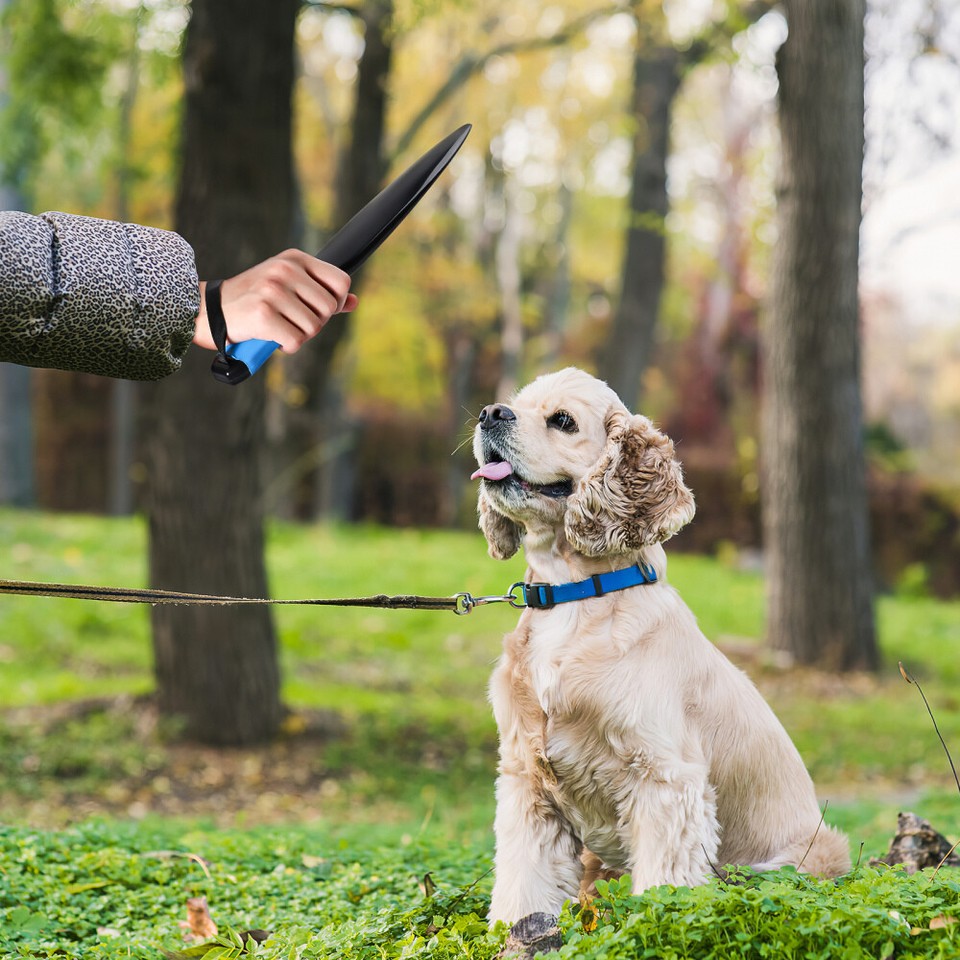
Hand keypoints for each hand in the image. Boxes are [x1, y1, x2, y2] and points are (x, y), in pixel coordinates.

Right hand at [192, 249, 357, 352]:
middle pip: (330, 308)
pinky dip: (287, 346)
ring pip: (314, 327)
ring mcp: (273, 291)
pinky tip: (273, 338)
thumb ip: (321, 293)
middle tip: (293, 321)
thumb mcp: (288, 286)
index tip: (318, 309)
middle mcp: (285, 270)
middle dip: (316, 322)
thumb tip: (354, 302)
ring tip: (280, 327)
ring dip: (300, 335)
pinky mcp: (263, 314)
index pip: (341, 282)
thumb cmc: (253, 299)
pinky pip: (296, 341)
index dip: (336, 302)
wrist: (210, 310)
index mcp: (294, 259)